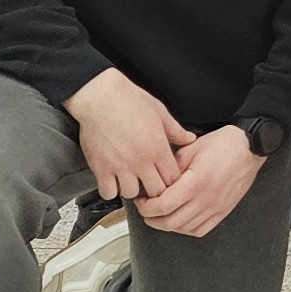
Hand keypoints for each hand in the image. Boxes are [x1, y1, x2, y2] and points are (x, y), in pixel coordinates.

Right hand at [67, 67, 192, 201]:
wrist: (101, 97)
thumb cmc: (130, 100)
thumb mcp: (160, 112)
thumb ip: (176, 130)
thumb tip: (189, 139)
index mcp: (158, 148)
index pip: (172, 178)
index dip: (171, 180)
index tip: (166, 177)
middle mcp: (140, 161)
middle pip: (155, 191)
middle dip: (155, 189)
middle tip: (150, 182)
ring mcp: (120, 167)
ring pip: (131, 194)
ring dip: (133, 189)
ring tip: (131, 180)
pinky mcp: (101, 169)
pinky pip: (108, 193)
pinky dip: (111, 190)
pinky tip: (113, 181)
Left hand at [135, 124, 263, 236]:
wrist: (250, 147)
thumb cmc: (224, 144)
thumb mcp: (191, 148)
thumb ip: (171, 167)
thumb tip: (155, 181)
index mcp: (197, 181)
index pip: (163, 206)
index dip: (146, 207)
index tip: (141, 200)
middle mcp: (207, 198)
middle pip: (169, 222)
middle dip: (151, 218)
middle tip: (146, 208)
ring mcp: (216, 207)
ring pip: (182, 229)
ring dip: (167, 224)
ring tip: (161, 213)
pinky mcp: (223, 211)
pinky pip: (199, 230)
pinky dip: (185, 229)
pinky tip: (180, 219)